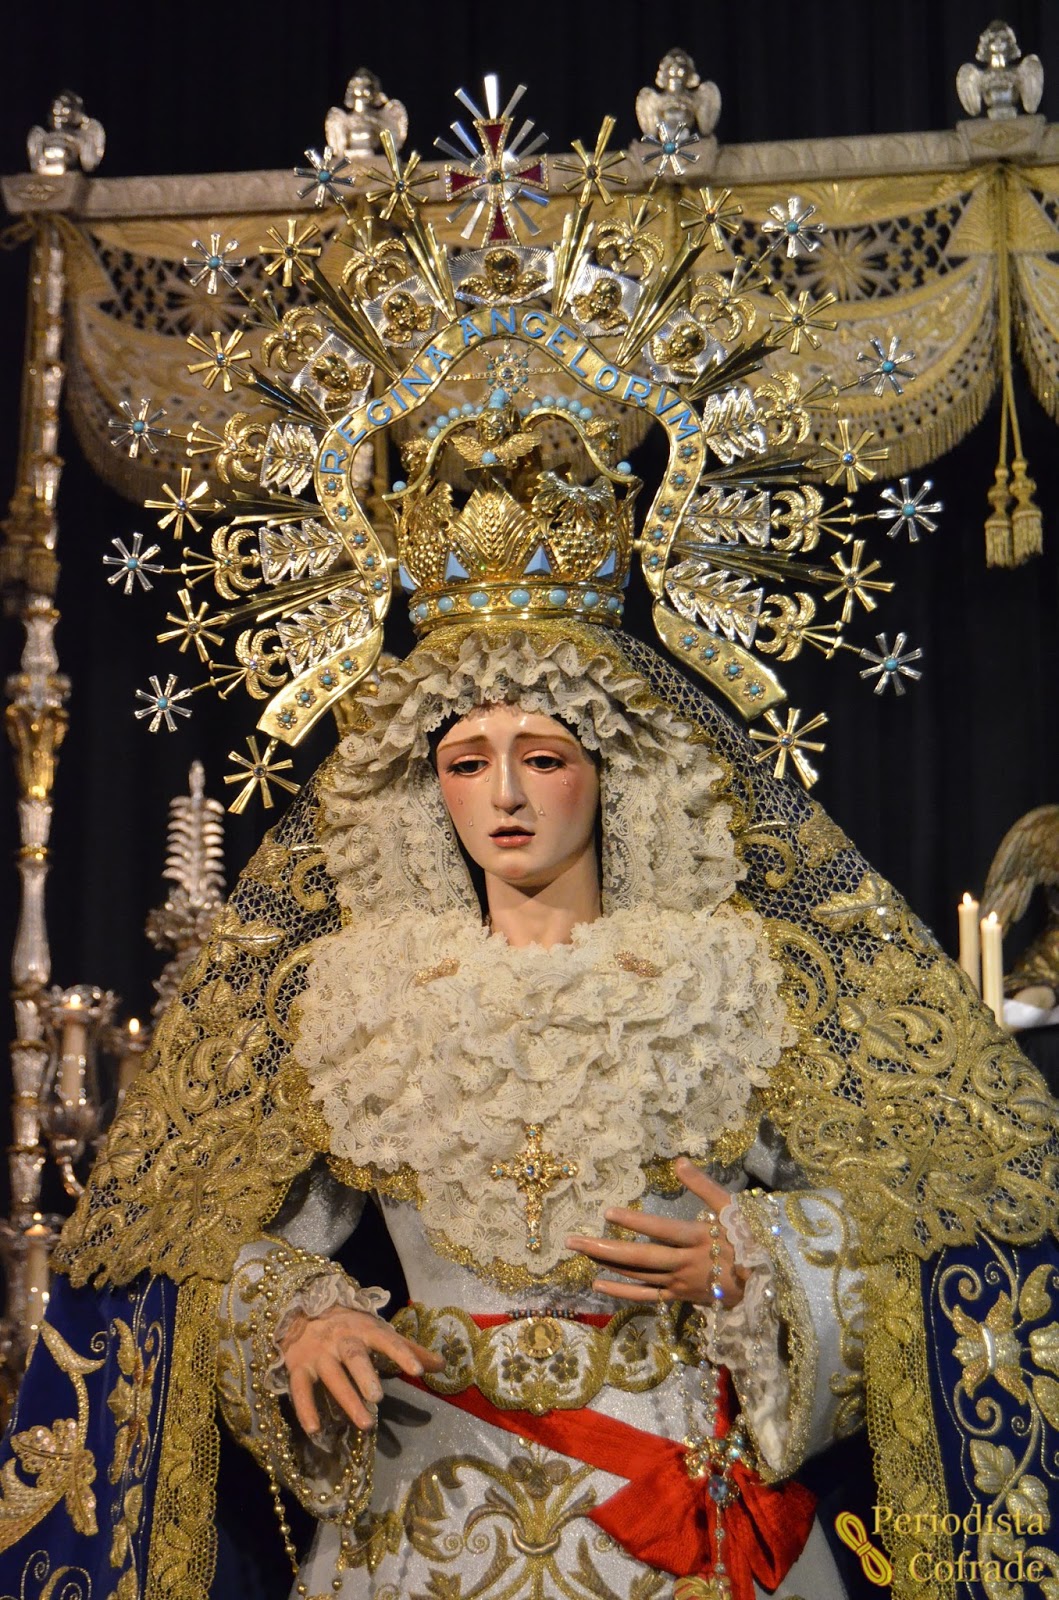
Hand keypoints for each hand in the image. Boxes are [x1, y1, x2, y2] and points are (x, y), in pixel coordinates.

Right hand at [280, 1306, 443, 1433]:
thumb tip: (442, 1365)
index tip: (418, 1371)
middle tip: (378, 1397)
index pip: (386, 1340)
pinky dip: (305, 1408)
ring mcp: (319, 1354)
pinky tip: (314, 1429)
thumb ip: (408, 1349)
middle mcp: (341, 1340)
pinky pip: (301, 1389)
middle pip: (354, 1356)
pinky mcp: (299, 1368)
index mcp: (365, 1329)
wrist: (300, 1312)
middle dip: (366, 1376)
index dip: (402, 1354)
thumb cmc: (349, 1326)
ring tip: (366, 1424)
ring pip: (333, 1376)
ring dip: (347, 1400)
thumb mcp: (377, 1331)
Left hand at [565, 1157, 747, 1308]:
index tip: (608, 1212)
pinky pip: (646, 1296)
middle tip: (572, 1241)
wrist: (764, 1283)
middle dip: (604, 1248)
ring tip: (581, 1252)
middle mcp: (685, 1263)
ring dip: (607, 1265)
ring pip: (639, 1275)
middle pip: (640, 1257)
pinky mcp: (679, 1297)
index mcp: (697, 1238)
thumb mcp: (731, 1208)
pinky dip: (622, 1292)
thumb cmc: (746, 1239)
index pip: (660, 1229)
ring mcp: (680, 1283)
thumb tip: (678, 1162)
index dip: (635, 1222)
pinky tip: (599, 1284)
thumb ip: (704, 1186)